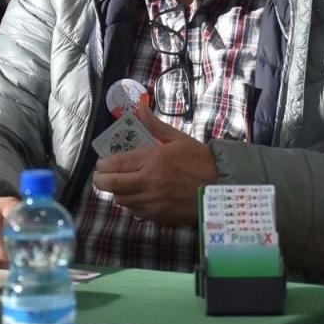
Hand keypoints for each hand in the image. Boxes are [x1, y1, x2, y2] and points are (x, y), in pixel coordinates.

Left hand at [90, 105, 217, 226]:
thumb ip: (155, 125)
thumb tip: (140, 107)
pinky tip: (135, 197)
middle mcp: (149, 181)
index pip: (116, 164)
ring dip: (116, 192)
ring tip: (119, 186)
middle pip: (112, 184)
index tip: (101, 164)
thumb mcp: (178, 139)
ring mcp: (153, 201)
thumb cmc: (201, 161)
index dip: (103, 165)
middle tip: (100, 177)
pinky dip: (131, 205)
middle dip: (101, 180)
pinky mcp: (158, 216)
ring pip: (121, 200)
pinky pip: (135, 212)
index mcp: (153, 159)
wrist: (222, 187)